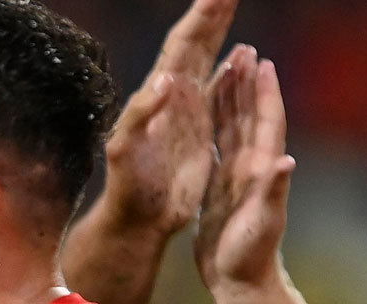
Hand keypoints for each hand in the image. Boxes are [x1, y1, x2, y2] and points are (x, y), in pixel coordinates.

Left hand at [100, 0, 236, 234]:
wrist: (138, 218)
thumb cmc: (128, 185)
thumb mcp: (125, 148)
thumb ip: (140, 114)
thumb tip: (167, 78)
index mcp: (159, 93)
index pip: (182, 45)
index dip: (200, 17)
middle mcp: (172, 96)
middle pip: (195, 43)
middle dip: (213, 13)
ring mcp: (187, 112)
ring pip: (207, 61)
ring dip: (220, 33)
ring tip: (232, 5)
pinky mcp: (199, 132)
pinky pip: (218, 92)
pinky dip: (230, 71)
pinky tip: (241, 57)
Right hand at [195, 45, 295, 291]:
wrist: (238, 284)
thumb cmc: (249, 257)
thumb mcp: (262, 223)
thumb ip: (273, 191)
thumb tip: (284, 160)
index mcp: (258, 172)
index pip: (265, 123)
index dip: (264, 93)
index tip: (261, 63)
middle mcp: (250, 170)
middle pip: (249, 118)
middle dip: (246, 86)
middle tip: (240, 53)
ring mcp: (235, 180)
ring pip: (232, 130)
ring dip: (230, 101)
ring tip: (223, 72)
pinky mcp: (219, 191)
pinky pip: (216, 149)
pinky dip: (213, 128)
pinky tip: (205, 116)